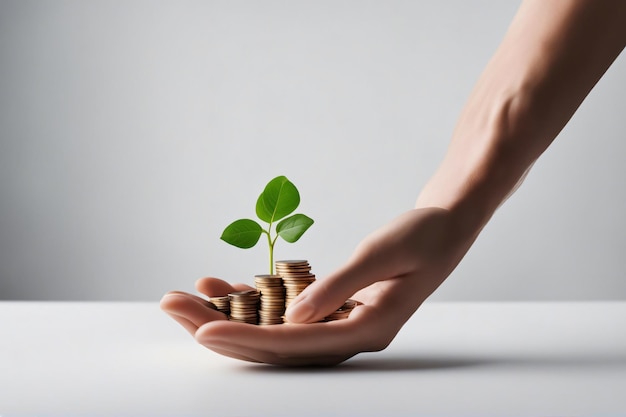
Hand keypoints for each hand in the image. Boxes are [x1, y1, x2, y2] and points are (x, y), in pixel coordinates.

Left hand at [160, 207, 476, 365]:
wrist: (445, 227)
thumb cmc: (423, 236)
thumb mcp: (382, 253)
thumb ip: (338, 286)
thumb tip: (294, 318)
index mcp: (366, 330)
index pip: (293, 344)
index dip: (244, 337)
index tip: (201, 327)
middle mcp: (348, 335)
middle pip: (273, 343)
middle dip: (220, 327)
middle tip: (174, 307)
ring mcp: (339, 323)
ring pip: (272, 328)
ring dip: (228, 312)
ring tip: (185, 295)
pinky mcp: (332, 307)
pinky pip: (285, 310)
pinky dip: (253, 298)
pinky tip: (223, 285)